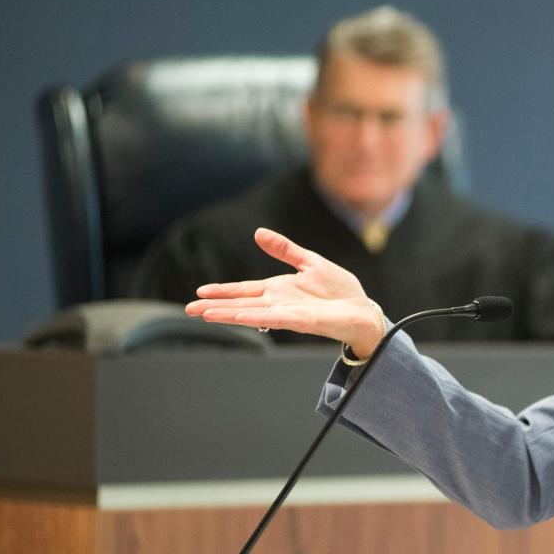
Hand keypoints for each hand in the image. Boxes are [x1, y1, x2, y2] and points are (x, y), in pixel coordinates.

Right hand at [185, 228, 385, 356]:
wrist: (364, 311)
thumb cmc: (341, 291)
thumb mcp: (311, 262)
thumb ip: (285, 250)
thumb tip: (259, 232)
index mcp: (280, 289)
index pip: (245, 290)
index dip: (223, 291)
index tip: (200, 292)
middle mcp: (279, 303)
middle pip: (241, 304)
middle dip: (215, 306)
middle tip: (189, 309)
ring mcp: (288, 313)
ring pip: (251, 313)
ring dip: (227, 313)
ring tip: (203, 314)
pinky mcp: (302, 321)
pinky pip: (273, 318)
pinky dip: (254, 317)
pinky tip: (237, 317)